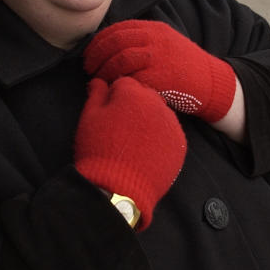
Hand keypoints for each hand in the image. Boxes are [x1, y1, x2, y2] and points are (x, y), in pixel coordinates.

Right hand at [74, 77, 185, 229]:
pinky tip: (147, 151)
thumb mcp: (89, 118)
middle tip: (121, 128)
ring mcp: (171, 125)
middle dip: (134, 106)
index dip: (114, 97)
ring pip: (159, 114)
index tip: (108, 113)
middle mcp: (157, 104)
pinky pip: (170, 133)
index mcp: (133, 93)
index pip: (124, 84)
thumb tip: (100, 81)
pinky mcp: (180, 145)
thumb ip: (96, 94)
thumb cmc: (99, 150)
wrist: (118, 189)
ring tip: (134, 142)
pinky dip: (160, 138)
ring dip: (148, 121)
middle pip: (145, 96)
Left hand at [84, 20, 236, 122]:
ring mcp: (159, 58)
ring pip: (120, 59)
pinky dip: (118, 84)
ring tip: (97, 80)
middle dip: (96, 55)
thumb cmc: (186, 68)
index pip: (118, 29)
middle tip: (87, 68)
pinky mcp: (161, 78)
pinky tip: (113, 90)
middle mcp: (156, 39)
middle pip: (115, 42)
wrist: (213, 84)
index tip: (88, 53)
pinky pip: (131, 78)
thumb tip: (109, 46)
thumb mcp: (167, 43)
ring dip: (104, 71)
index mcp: (156, 29)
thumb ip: (143, 40)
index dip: (98, 41)